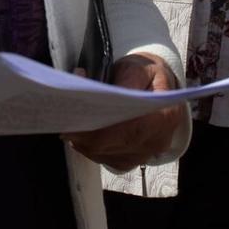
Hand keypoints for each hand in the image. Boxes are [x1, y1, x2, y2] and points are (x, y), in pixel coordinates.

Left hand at [64, 54, 185, 170]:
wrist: (158, 86)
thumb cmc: (146, 74)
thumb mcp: (137, 68)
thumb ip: (124, 82)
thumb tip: (101, 95)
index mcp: (165, 115)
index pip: (127, 130)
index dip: (100, 128)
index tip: (77, 117)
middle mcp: (158, 140)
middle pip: (112, 145)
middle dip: (85, 134)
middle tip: (64, 120)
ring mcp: (146, 154)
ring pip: (105, 154)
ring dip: (84, 141)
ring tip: (70, 124)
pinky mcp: (133, 160)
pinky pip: (106, 159)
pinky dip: (90, 148)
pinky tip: (81, 134)